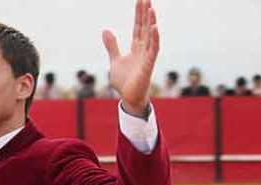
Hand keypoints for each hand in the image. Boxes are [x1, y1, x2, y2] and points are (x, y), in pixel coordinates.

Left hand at [103, 0, 159, 117]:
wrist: (128, 98)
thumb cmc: (124, 81)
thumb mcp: (115, 60)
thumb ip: (112, 45)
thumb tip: (105, 30)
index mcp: (136, 48)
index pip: (138, 27)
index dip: (139, 14)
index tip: (140, 0)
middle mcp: (143, 50)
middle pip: (145, 28)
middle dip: (146, 13)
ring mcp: (147, 57)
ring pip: (151, 36)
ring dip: (151, 22)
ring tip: (151, 8)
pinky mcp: (148, 65)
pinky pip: (153, 49)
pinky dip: (155, 38)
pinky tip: (154, 27)